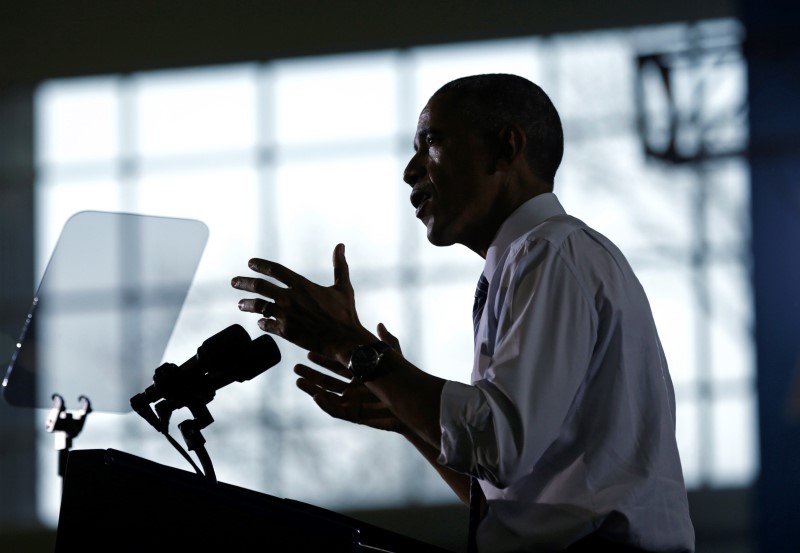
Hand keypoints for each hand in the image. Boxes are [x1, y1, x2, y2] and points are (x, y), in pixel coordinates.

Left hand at [232, 243, 369, 362]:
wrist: (344, 340)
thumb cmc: (345, 314)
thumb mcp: (343, 287)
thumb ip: (339, 266)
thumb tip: (340, 246)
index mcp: (302, 285)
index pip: (275, 270)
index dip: (261, 265)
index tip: (250, 263)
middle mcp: (290, 298)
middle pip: (259, 286)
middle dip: (243, 282)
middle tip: (234, 282)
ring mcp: (286, 315)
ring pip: (258, 306)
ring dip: (247, 304)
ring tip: (241, 304)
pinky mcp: (285, 331)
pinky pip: (266, 325)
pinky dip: (262, 323)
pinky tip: (261, 322)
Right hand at [294, 323, 405, 432]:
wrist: (413, 403)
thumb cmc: (405, 380)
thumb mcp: (393, 357)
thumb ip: (386, 341)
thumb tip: (380, 324)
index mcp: (361, 374)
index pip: (337, 365)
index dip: (323, 360)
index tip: (308, 352)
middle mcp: (354, 388)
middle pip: (328, 381)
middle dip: (312, 374)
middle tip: (296, 368)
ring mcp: (354, 402)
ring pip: (328, 395)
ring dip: (312, 389)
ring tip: (298, 381)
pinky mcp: (356, 415)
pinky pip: (336, 410)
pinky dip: (325, 404)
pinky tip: (315, 396)